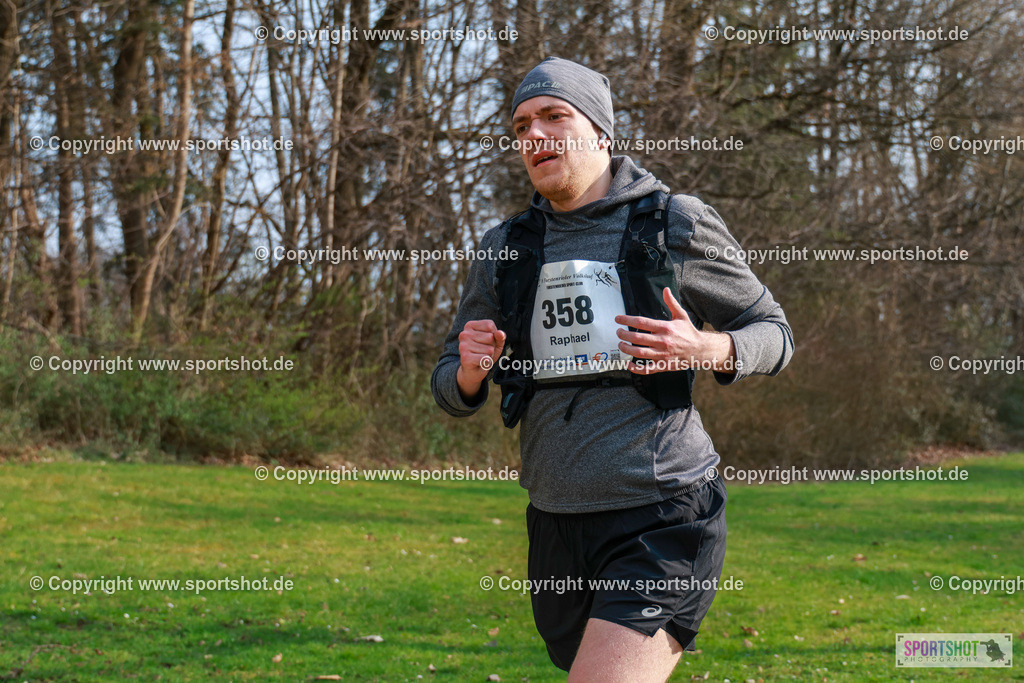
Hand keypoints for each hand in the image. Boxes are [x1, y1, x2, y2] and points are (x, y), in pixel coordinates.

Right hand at [457, 319, 505, 395]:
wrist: (473, 371)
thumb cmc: (484, 353)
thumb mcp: (495, 343)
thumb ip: (500, 336)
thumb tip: (500, 334)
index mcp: (469, 326)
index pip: (490, 325)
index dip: (493, 335)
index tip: (485, 342)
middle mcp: (464, 334)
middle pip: (490, 337)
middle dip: (491, 346)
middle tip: (483, 352)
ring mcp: (463, 346)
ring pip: (489, 349)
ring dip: (489, 355)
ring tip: (481, 357)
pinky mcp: (465, 358)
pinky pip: (486, 358)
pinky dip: (487, 363)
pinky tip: (480, 363)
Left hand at [614, 288, 732, 374]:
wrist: (700, 349)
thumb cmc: (689, 332)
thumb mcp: (681, 315)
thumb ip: (672, 303)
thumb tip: (666, 290)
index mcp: (665, 328)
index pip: (642, 322)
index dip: (627, 320)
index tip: (618, 319)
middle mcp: (662, 341)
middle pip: (637, 337)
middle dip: (624, 334)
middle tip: (618, 332)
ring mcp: (662, 354)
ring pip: (639, 353)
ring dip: (627, 349)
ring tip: (621, 344)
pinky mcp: (663, 365)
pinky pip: (647, 369)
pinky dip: (636, 369)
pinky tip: (629, 365)